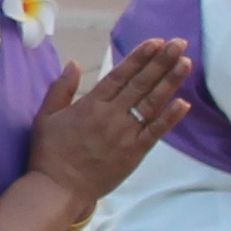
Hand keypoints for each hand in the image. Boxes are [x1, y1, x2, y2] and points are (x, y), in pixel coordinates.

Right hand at [23, 38, 192, 200]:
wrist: (58, 189)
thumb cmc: (49, 153)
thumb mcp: (45, 117)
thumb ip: (61, 89)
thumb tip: (74, 64)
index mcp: (90, 105)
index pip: (120, 75)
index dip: (139, 57)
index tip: (156, 42)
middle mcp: (111, 115)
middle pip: (141, 84)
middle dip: (161, 62)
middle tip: (178, 43)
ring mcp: (125, 134)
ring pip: (152, 103)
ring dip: (170, 82)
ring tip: (186, 63)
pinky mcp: (134, 153)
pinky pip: (155, 132)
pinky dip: (170, 118)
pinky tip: (184, 103)